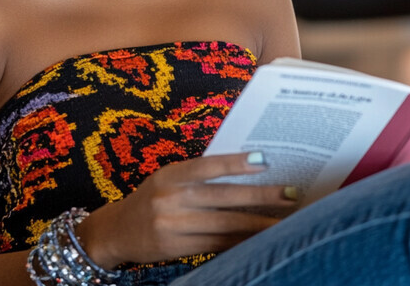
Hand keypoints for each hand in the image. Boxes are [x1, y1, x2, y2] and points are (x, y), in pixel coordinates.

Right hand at [78, 152, 296, 268]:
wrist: (118, 231)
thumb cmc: (151, 197)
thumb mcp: (167, 177)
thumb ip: (197, 175)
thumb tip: (244, 172)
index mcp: (171, 174)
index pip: (208, 166)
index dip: (235, 163)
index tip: (264, 161)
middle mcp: (171, 199)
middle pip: (224, 198)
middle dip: (261, 198)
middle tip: (291, 195)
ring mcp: (174, 226)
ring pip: (225, 225)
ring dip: (258, 224)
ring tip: (284, 223)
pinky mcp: (178, 249)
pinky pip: (216, 245)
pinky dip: (240, 241)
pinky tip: (260, 240)